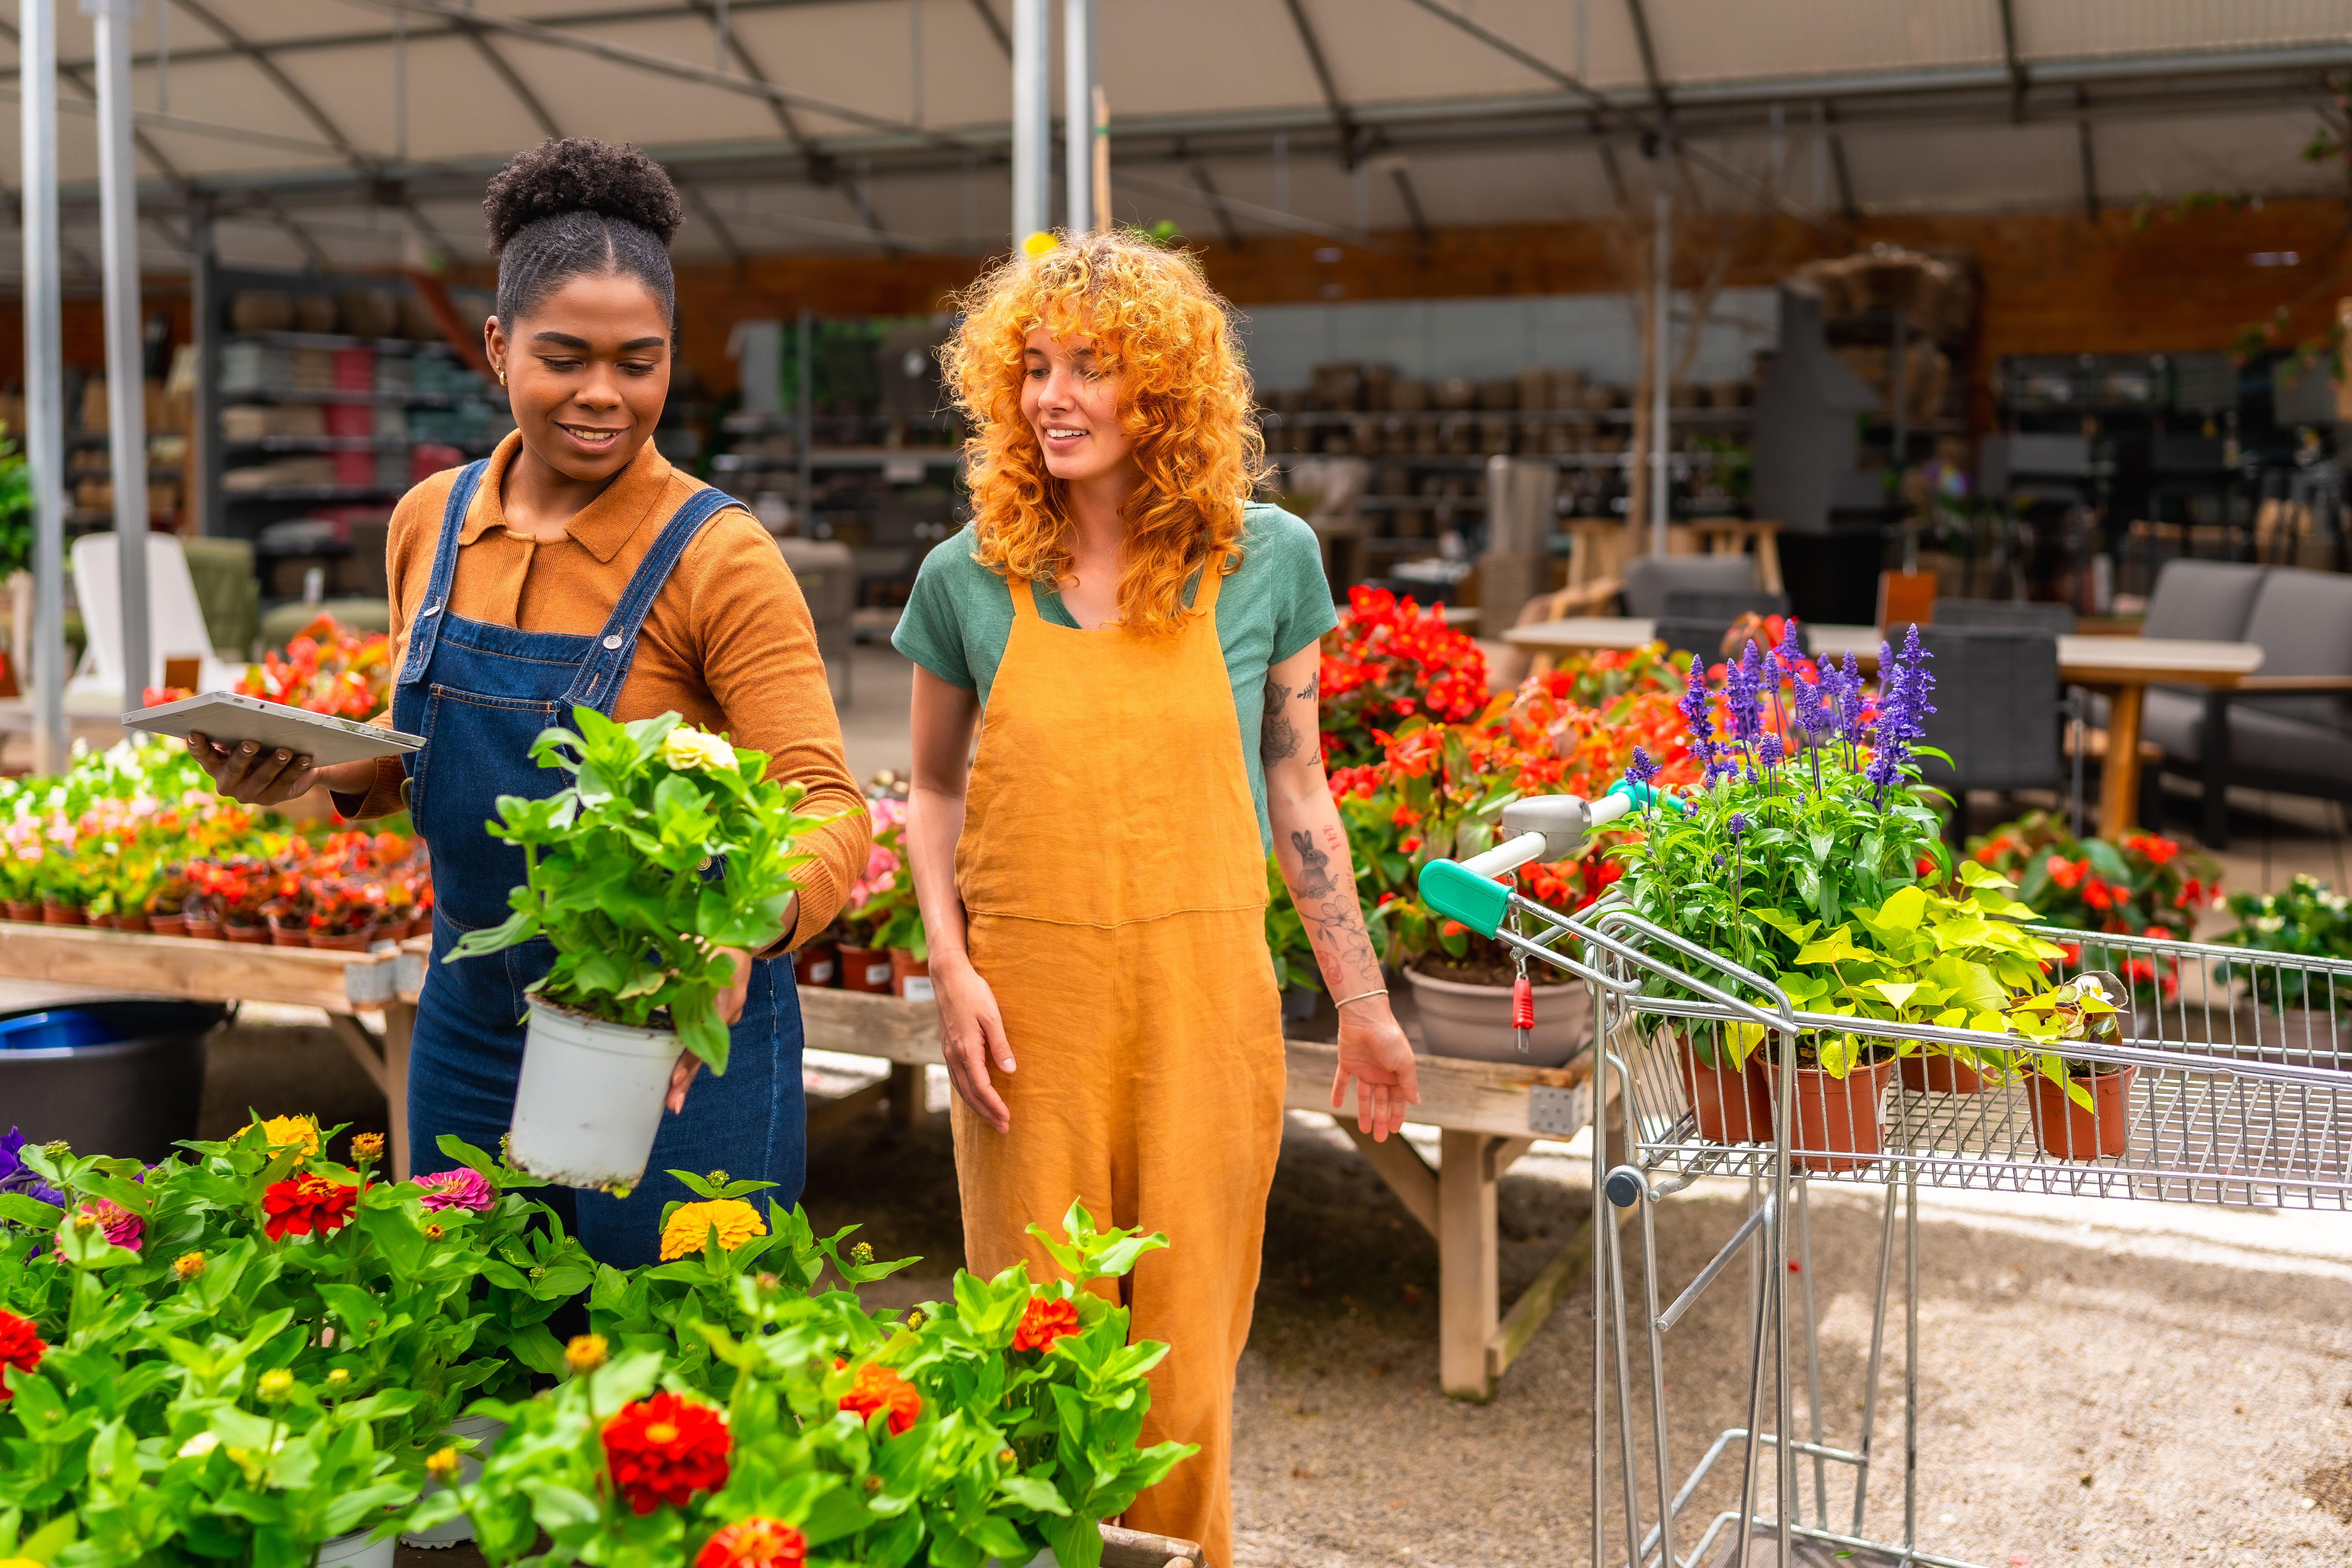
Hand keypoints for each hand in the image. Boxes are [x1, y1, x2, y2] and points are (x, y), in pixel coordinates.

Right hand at [187, 732, 325, 806]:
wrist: (288, 768)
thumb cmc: (261, 747)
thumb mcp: (246, 740)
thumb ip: (240, 733)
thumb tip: (244, 719)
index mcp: (216, 766)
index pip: (203, 756)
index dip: (198, 746)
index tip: (194, 733)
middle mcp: (227, 783)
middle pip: (234, 769)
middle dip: (243, 755)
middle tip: (252, 742)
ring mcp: (248, 794)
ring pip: (261, 778)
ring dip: (274, 763)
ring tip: (286, 750)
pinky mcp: (270, 798)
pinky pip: (284, 783)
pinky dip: (296, 770)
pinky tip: (305, 759)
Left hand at [668, 946, 753, 1113]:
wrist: (740, 939)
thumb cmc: (713, 942)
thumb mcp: (698, 950)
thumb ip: (678, 970)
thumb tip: (651, 987)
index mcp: (725, 993)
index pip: (704, 1031)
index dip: (689, 1056)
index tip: (676, 1076)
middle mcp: (729, 1010)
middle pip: (707, 1050)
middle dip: (688, 1077)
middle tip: (672, 1103)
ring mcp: (728, 1016)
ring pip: (707, 1050)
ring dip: (689, 1075)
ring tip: (673, 1102)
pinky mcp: (722, 1019)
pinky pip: (706, 1042)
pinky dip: (692, 1061)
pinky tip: (679, 1080)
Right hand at [931, 951, 1014, 1133]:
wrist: (948, 976)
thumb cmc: (973, 992)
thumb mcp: (992, 1016)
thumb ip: (1000, 1045)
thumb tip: (1010, 1071)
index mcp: (966, 1049)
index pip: (981, 1087)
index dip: (994, 1105)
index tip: (1007, 1118)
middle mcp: (953, 1055)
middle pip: (969, 1093)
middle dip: (986, 1113)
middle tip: (1003, 1128)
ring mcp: (948, 1052)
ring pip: (960, 1088)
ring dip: (976, 1106)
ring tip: (992, 1118)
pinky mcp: (947, 1047)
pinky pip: (956, 1078)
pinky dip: (967, 1093)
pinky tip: (975, 1097)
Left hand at [1330, 995, 1418, 1141]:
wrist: (1365, 1017)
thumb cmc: (1389, 1038)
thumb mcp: (1404, 1063)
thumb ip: (1409, 1084)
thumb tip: (1416, 1102)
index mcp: (1396, 1073)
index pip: (1397, 1099)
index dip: (1396, 1115)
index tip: (1394, 1131)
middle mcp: (1380, 1072)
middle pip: (1381, 1101)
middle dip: (1381, 1119)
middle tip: (1379, 1138)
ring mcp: (1364, 1068)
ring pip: (1363, 1095)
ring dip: (1363, 1112)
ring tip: (1364, 1130)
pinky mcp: (1347, 1063)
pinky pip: (1341, 1081)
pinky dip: (1337, 1092)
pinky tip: (1335, 1105)